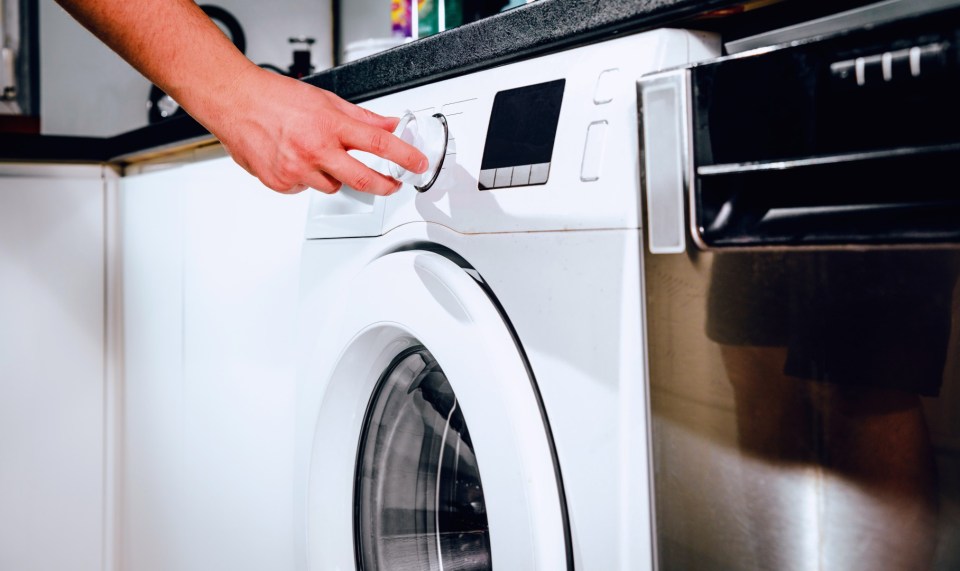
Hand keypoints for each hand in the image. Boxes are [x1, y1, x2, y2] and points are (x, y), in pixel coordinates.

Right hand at [207, 66, 427, 194]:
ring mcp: (297, 169)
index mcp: (330, 125)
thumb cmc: (276, 98)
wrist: (235, 102)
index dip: (404, 156)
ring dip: (335, 176)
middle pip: (363, 179)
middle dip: (385, 185)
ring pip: (333, 186)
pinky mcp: (281, 183)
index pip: (378, 143)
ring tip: (319, 155)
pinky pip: (306, 188)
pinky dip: (306, 178)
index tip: (418, 164)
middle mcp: (315, 149)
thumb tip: (390, 124)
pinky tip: (294, 159)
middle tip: (393, 183)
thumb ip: (363, 117)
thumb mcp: (327, 101)